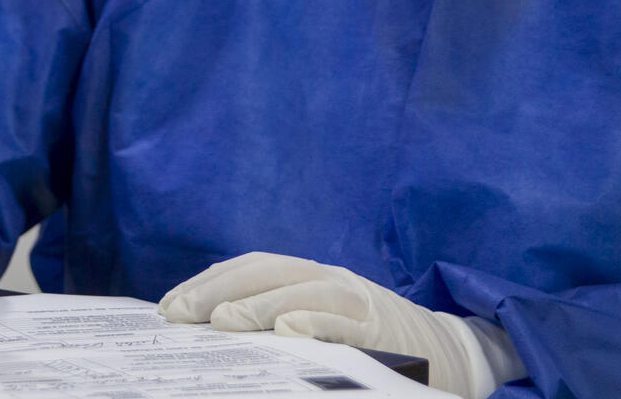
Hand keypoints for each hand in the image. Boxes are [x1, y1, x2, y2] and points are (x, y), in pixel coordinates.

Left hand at [159, 252, 523, 398]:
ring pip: (304, 292)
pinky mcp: (385, 331)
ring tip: (220, 323)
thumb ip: (278, 314)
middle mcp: (333, 280)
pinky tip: (288, 331)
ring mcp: (360, 302)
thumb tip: (213, 320)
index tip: (167, 307)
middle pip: (268, 271)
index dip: (207, 282)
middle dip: (218, 290)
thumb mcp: (323, 321)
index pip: (251, 267)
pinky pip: (348, 323)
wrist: (453, 354)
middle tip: (178, 315)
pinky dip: (317, 321)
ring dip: (259, 305)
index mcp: (313, 276)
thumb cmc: (375, 344)